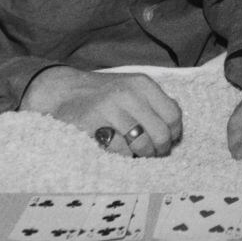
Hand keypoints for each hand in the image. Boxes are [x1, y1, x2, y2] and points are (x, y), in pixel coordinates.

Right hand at [20, 66, 181, 157]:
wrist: (65, 91)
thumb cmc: (104, 94)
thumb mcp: (132, 88)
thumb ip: (154, 103)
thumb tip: (176, 130)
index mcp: (143, 84)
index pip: (173, 115)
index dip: (173, 134)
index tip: (168, 141)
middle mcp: (128, 93)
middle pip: (160, 133)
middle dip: (159, 149)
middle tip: (153, 154)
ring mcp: (109, 108)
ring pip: (141, 145)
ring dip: (142, 156)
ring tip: (136, 154)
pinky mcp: (92, 125)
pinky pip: (119, 151)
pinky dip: (122, 156)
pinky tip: (118, 151)